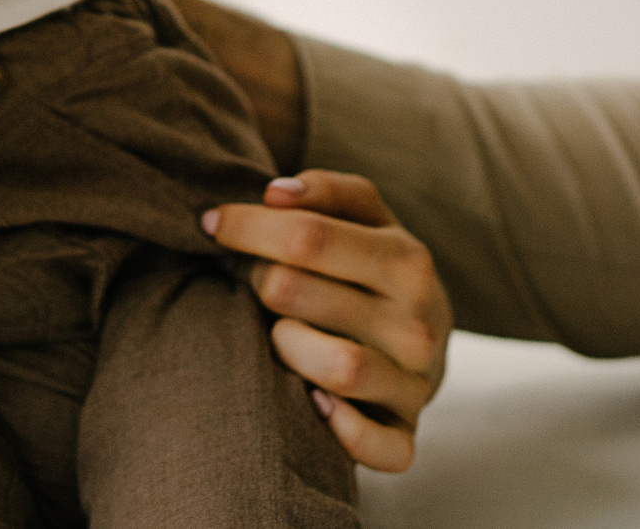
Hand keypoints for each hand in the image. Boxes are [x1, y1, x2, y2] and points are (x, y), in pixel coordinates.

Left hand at [205, 170, 450, 471]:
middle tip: (253, 280)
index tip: (210, 223)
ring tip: (280, 335)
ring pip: (337, 369)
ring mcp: (415, 384)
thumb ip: (326, 192)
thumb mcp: (366, 218)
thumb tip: (274, 193)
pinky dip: (339, 429)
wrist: (428, 341)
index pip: (308, 235)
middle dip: (258, 281)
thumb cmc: (374, 270)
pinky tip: (312, 403)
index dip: (246, 226)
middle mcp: (419, 323)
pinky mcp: (407, 436)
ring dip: (286, 347)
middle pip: (298, 294)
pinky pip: (375, 447)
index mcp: (409, 260)